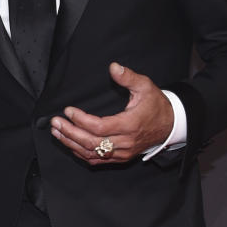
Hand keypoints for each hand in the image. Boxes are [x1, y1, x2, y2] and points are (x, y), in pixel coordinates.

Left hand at [50, 62, 173, 164]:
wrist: (170, 126)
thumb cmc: (156, 105)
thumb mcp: (146, 86)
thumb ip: (128, 77)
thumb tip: (113, 67)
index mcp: (130, 125)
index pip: (100, 127)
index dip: (81, 120)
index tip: (68, 110)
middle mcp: (125, 142)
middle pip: (91, 142)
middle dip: (70, 133)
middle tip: (55, 122)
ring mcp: (122, 153)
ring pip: (91, 153)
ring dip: (71, 144)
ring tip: (57, 132)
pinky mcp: (120, 158)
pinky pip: (97, 160)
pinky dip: (81, 153)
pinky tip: (69, 144)